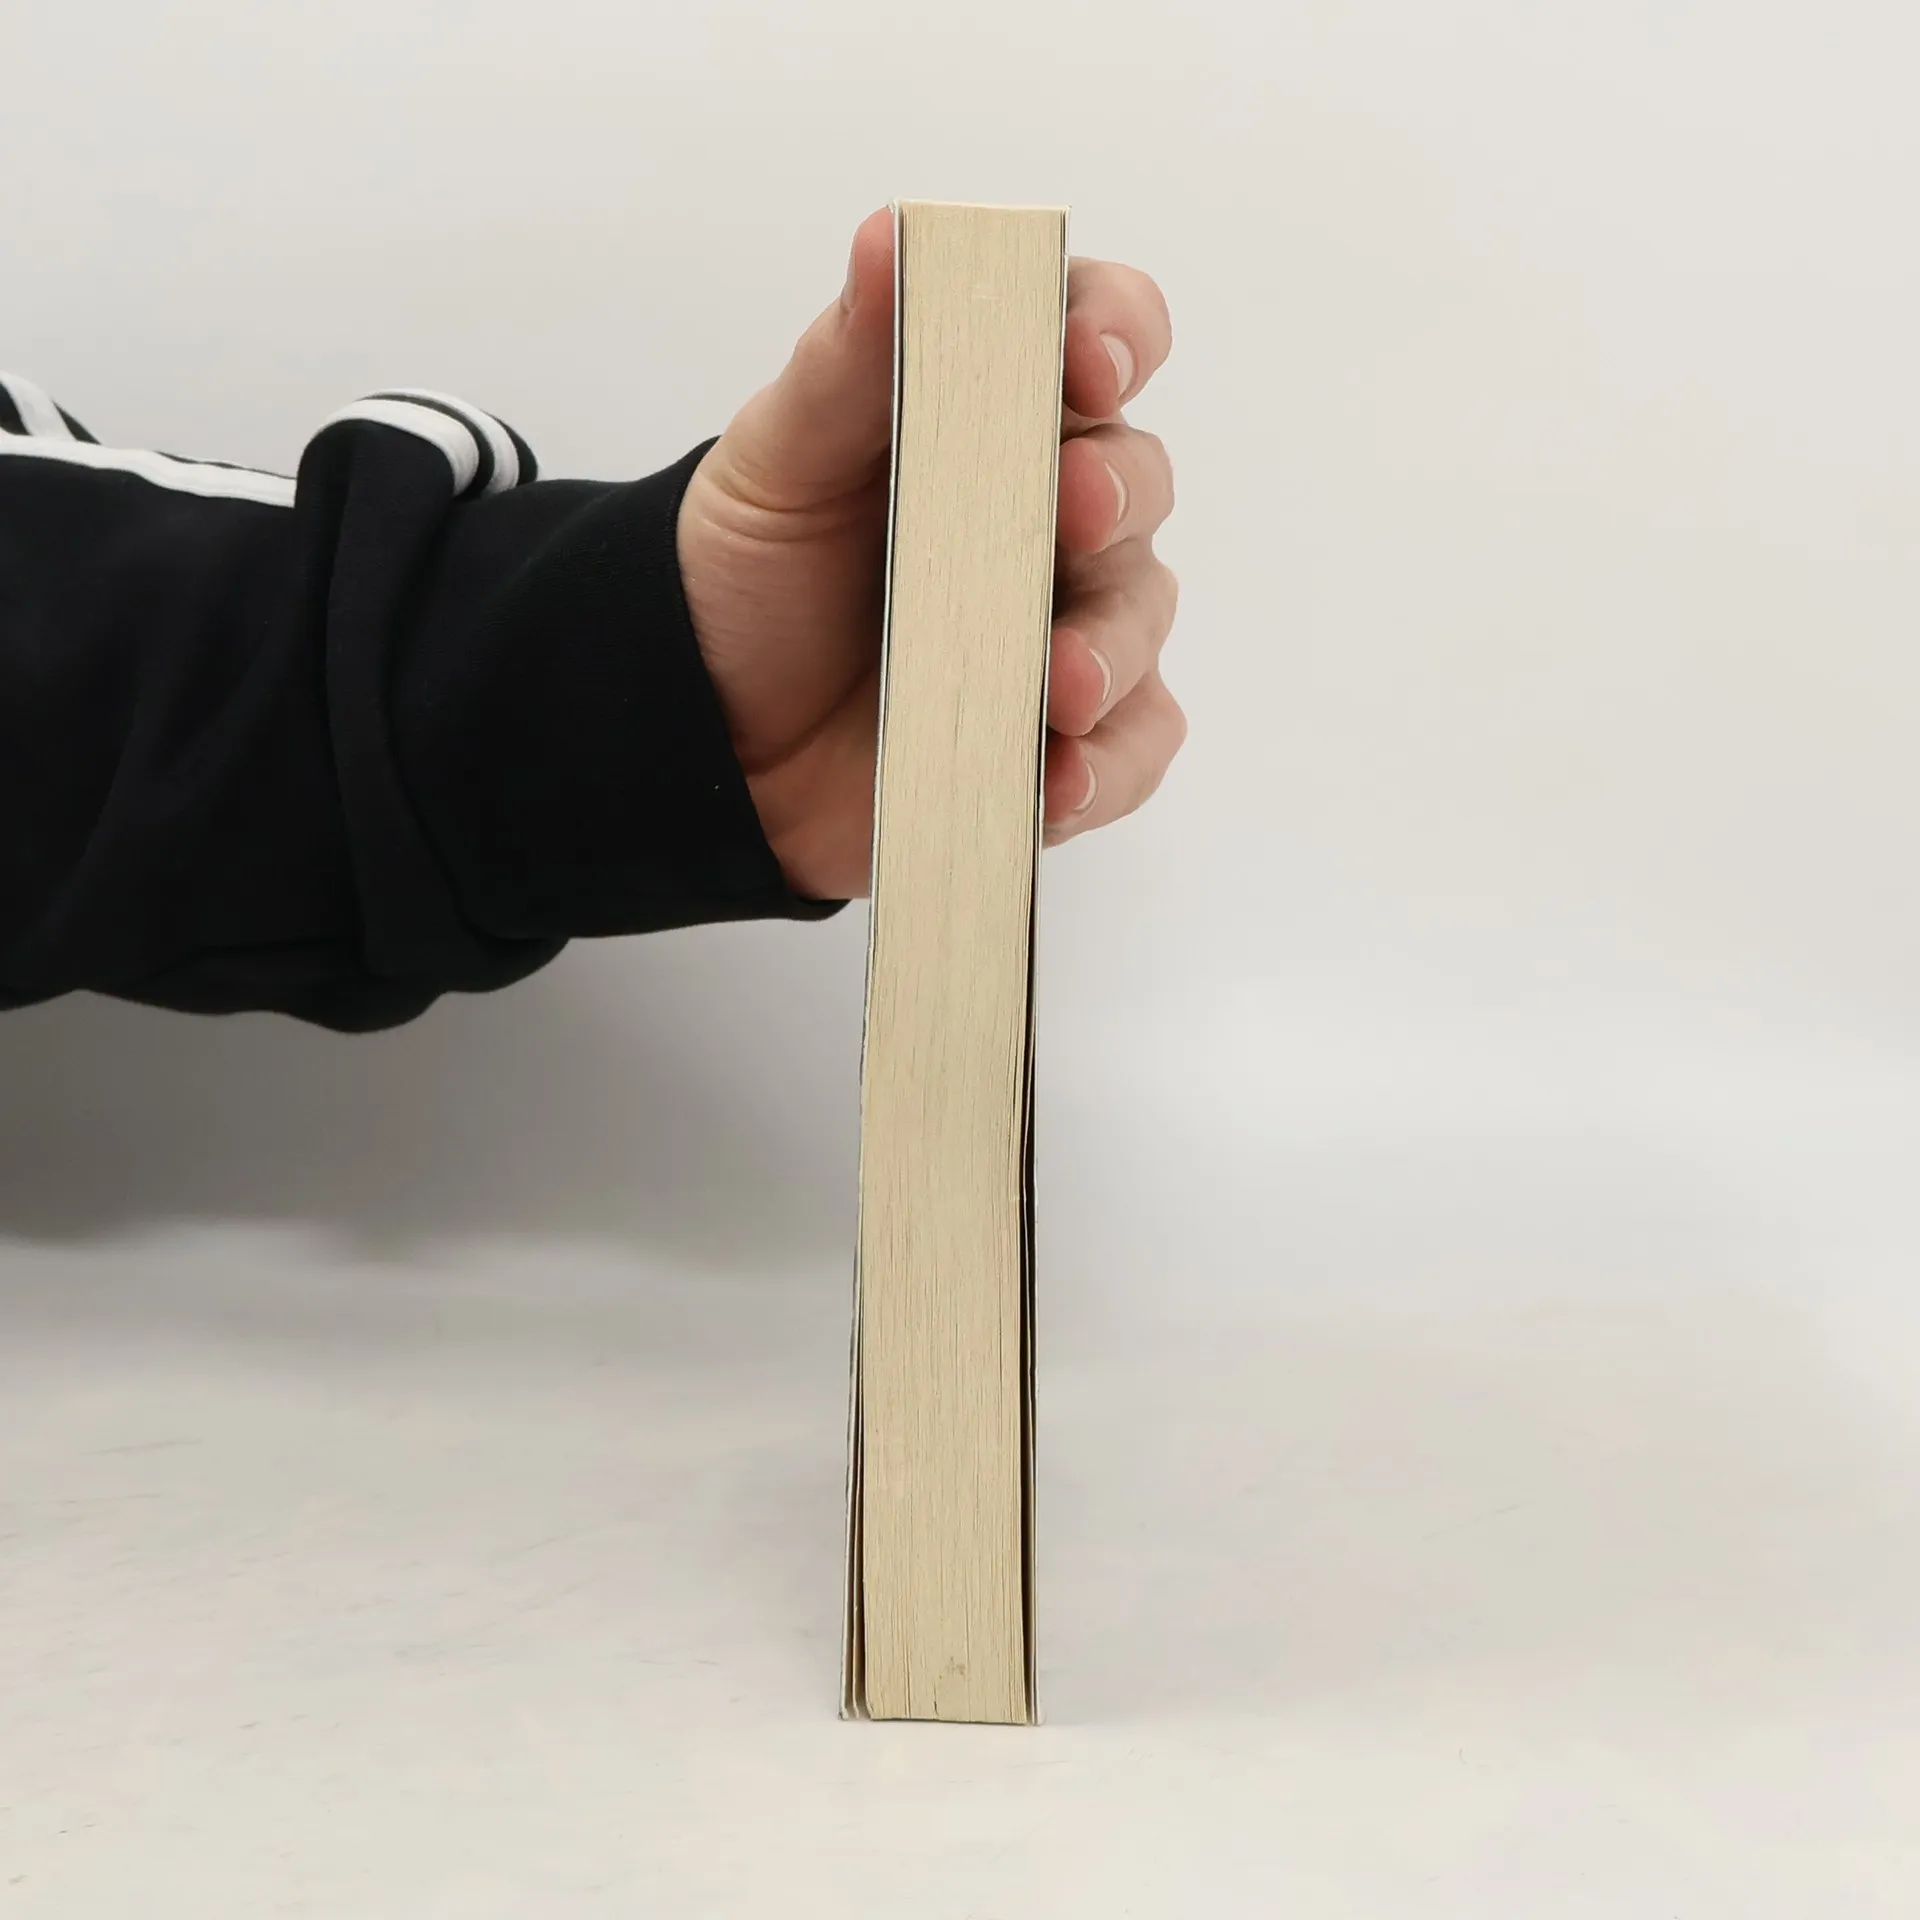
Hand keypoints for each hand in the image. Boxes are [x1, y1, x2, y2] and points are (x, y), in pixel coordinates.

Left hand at [675, 206, 1183, 900]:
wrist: (709, 733)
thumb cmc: (754, 578)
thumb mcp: (778, 461)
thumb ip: (849, 363)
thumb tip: (896, 237)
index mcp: (997, 418)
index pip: (1098, 341)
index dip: (1113, 335)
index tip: (1084, 360)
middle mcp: (1052, 517)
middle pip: (1137, 482)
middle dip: (1117, 495)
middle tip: (1073, 512)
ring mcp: (1067, 632)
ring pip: (1142, 621)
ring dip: (1112, 647)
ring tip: (1057, 686)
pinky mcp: (1064, 743)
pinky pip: (1131, 750)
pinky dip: (1107, 766)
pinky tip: (1057, 781)